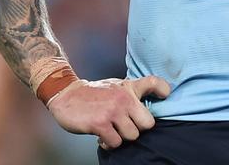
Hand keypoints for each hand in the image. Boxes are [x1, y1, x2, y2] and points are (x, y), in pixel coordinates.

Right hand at [47, 75, 171, 149]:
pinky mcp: (100, 124)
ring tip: (111, 131)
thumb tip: (161, 95)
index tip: (162, 97)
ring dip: (121, 137)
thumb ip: (136, 90)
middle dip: (138, 128)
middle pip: (148, 124)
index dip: (163, 92)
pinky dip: (109, 144)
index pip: (156, 84)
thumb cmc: (94, 93)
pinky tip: (102, 137)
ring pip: (132, 136)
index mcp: (129, 88)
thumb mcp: (118, 85)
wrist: (66, 94)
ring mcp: (112, 112)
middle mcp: (123, 99)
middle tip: (125, 126)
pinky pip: (115, 143)